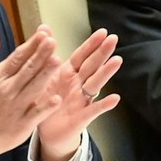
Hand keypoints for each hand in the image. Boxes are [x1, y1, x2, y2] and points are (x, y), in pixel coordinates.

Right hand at [0, 27, 63, 160]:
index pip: (17, 57)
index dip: (31, 45)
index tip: (43, 34)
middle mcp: (7, 90)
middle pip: (27, 69)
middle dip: (41, 55)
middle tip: (53, 42)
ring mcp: (16, 107)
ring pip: (34, 88)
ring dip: (46, 74)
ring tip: (58, 60)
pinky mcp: (23, 124)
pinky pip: (36, 113)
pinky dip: (46, 106)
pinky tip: (57, 98)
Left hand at [33, 28, 121, 160]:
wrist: (46, 133)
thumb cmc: (47, 102)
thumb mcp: (43, 77)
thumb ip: (46, 53)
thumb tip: (44, 27)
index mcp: (68, 74)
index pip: (81, 56)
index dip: (91, 45)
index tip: (103, 32)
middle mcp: (78, 85)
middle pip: (92, 66)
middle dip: (102, 52)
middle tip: (113, 39)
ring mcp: (82, 100)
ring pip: (95, 84)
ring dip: (106, 73)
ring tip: (117, 61)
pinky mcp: (82, 117)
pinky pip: (93, 110)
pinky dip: (104, 105)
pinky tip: (114, 98)